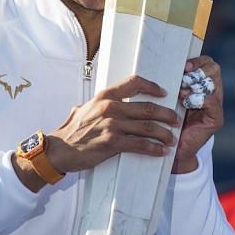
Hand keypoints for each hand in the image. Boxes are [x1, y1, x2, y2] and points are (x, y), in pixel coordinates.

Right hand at [48, 75, 179, 173]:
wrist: (59, 149)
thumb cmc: (71, 131)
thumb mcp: (82, 109)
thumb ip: (96, 105)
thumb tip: (102, 102)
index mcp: (105, 96)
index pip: (133, 83)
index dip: (152, 86)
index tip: (163, 92)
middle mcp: (110, 107)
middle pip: (147, 107)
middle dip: (166, 114)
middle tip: (175, 120)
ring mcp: (112, 125)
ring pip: (147, 127)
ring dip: (164, 133)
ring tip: (171, 139)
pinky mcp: (113, 143)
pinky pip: (140, 144)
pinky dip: (153, 148)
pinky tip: (161, 151)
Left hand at [173, 55, 223, 173]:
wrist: (173, 150)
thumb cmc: (167, 122)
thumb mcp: (168, 98)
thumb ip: (171, 84)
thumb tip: (162, 65)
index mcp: (201, 85)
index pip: (208, 63)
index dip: (198, 60)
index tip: (184, 65)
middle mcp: (212, 93)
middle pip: (214, 69)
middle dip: (197, 71)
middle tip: (183, 78)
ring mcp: (215, 106)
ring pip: (213, 84)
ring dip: (195, 85)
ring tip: (181, 93)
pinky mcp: (216, 119)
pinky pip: (212, 101)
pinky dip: (198, 99)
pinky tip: (186, 103)